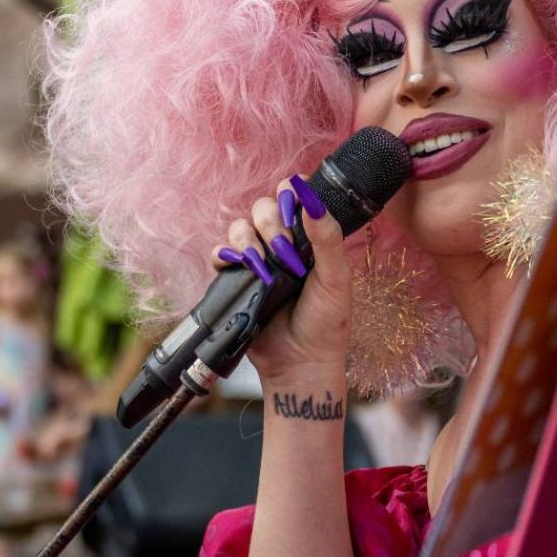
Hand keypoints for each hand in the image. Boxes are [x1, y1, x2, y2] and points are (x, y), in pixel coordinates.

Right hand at [216, 174, 351, 381]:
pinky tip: (236, 267)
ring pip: (239, 227)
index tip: (292, 209)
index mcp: (308, 239)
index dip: (289, 193)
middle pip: (262, 207)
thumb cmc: (326, 322)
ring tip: (262, 266)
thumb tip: (311, 200)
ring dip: (247, 239)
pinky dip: (223, 254)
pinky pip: (220, 254)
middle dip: (269, 222)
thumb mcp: (337, 278)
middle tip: (283, 250)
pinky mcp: (236, 280)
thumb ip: (327, 238)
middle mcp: (281, 245)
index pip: (294, 197)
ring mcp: (257, 261)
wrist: (300, 362)